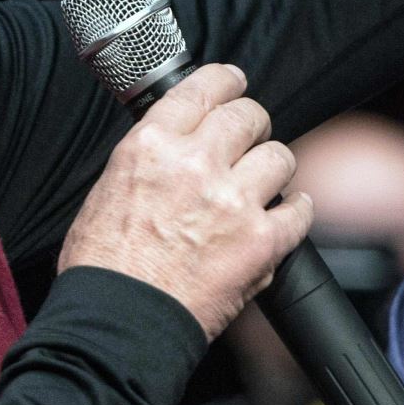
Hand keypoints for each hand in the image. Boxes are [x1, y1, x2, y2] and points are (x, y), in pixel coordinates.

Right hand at [58, 64, 313, 340]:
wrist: (116, 323)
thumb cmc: (103, 266)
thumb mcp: (109, 186)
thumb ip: (151, 156)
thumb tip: (178, 142)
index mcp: (153, 145)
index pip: (203, 87)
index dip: (227, 81)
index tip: (235, 83)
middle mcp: (196, 164)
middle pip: (249, 116)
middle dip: (252, 125)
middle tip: (248, 139)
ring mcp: (234, 202)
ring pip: (280, 156)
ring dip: (273, 167)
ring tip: (262, 183)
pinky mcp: (260, 242)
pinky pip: (300, 210)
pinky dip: (296, 212)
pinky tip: (287, 214)